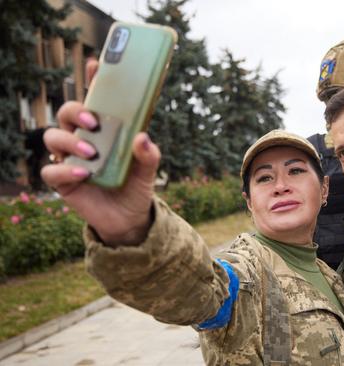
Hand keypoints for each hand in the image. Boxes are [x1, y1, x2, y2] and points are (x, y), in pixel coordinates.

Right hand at [40, 60, 160, 245]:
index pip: (95, 99)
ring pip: (52, 137)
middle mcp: (83, 139)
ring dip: (69, 141)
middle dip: (76, 111)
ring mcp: (70, 158)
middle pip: (66, 112)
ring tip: (92, 152)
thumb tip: (143, 137)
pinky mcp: (63, 181)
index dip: (92, 80)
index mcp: (104, 130)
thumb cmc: (136, 186)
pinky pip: (51, 170)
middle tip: (93, 121)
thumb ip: (149, 154)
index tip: (96, 64)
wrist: (129, 219)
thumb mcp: (149, 169)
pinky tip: (84, 173)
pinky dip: (65, 170)